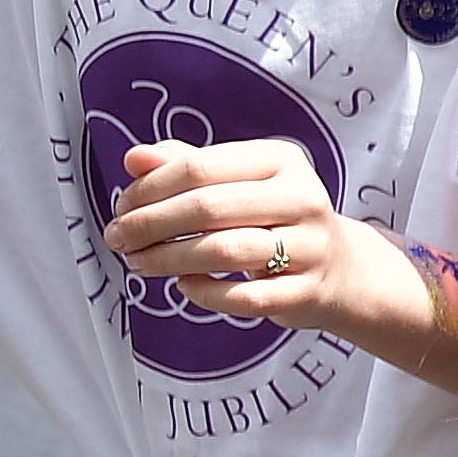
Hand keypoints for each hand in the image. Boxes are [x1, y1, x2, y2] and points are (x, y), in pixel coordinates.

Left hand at [99, 139, 392, 335]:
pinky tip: (183, 285)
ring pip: (223, 251)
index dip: (148, 188)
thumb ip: (187, 166)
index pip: (198, 167)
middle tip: (117, 239)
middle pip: (208, 207)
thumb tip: (134, 159)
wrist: (340, 268)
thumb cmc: (274, 218)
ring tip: (139, 263)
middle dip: (149, 224)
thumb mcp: (239, 181)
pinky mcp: (305, 292)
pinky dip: (203, 292)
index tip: (120, 207)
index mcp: (281, 161)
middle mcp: (302, 198)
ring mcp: (309, 247)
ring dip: (167, 259)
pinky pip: (243, 296)